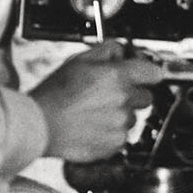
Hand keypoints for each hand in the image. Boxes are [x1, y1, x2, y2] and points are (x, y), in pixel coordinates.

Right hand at [29, 44, 164, 162]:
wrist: (39, 126)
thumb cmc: (54, 94)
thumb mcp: (77, 61)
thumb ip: (105, 51)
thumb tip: (120, 50)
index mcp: (117, 77)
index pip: (153, 72)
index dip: (148, 73)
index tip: (145, 75)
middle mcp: (123, 100)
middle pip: (146, 96)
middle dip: (132, 94)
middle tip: (109, 95)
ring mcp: (121, 123)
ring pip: (132, 117)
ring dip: (120, 115)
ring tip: (94, 113)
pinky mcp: (116, 143)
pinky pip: (123, 136)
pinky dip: (112, 133)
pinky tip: (93, 126)